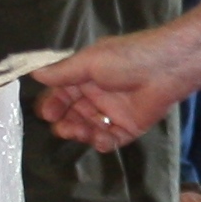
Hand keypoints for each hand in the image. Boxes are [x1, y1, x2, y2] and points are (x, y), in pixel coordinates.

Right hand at [31, 35, 189, 152]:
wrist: (165, 69)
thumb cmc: (126, 59)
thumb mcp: (89, 61)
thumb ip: (63, 72)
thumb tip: (35, 73)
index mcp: (86, 76)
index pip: (62, 94)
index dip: (52, 104)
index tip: (47, 114)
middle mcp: (97, 95)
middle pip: (72, 115)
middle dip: (65, 123)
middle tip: (64, 128)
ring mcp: (112, 113)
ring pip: (88, 129)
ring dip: (81, 133)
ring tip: (81, 132)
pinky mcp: (128, 128)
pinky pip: (110, 140)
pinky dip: (102, 142)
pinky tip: (100, 140)